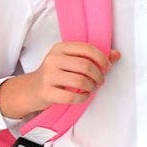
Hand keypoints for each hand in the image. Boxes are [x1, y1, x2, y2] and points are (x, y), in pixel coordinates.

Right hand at [0, 42, 119, 118]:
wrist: (30, 89)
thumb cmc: (55, 74)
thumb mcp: (70, 61)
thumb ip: (92, 57)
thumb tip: (116, 55)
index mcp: (60, 48)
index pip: (87, 48)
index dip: (102, 58)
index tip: (107, 66)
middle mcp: (53, 59)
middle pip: (86, 66)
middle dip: (98, 75)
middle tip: (100, 80)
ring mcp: (49, 76)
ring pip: (80, 81)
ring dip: (92, 87)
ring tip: (92, 88)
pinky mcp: (46, 92)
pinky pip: (72, 97)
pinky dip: (83, 98)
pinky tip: (84, 96)